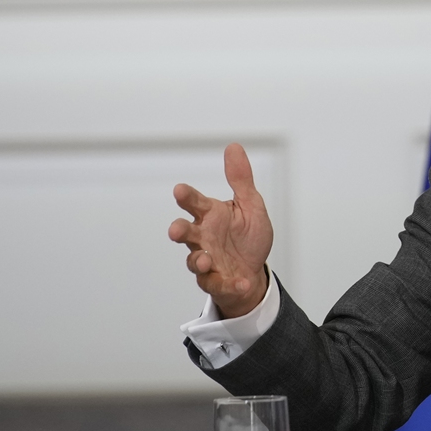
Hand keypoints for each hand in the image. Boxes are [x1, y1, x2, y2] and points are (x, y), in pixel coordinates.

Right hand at [169, 143, 272, 317]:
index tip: (179, 190)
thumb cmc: (247, 236)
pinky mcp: (215, 281)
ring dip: (199, 260)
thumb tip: (233, 147)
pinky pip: (216, 284)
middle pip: (185, 233)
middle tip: (176, 230)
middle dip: (179, 231)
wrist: (254, 271)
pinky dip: (228, 283)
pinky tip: (241, 281)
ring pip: (194, 261)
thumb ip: (241, 179)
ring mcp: (207, 260)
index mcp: (212, 216)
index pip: (195, 203)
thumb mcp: (251, 205)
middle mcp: (204, 238)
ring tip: (206, 260)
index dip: (187, 197)